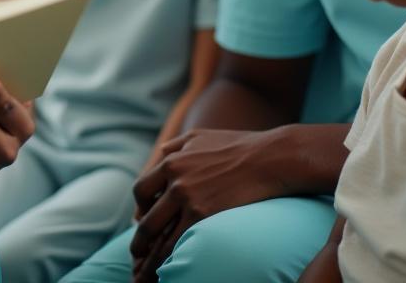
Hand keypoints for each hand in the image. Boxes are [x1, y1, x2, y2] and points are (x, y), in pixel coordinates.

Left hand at [128, 129, 282, 281]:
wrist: (269, 157)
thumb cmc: (238, 146)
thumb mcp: (199, 137)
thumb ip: (176, 146)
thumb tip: (160, 153)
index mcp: (170, 161)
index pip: (142, 190)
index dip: (140, 208)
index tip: (143, 219)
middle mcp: (174, 180)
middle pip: (146, 217)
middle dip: (139, 238)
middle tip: (136, 251)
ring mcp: (188, 198)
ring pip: (159, 234)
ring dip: (150, 253)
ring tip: (147, 268)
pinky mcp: (204, 213)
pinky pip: (179, 240)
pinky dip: (171, 254)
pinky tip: (172, 264)